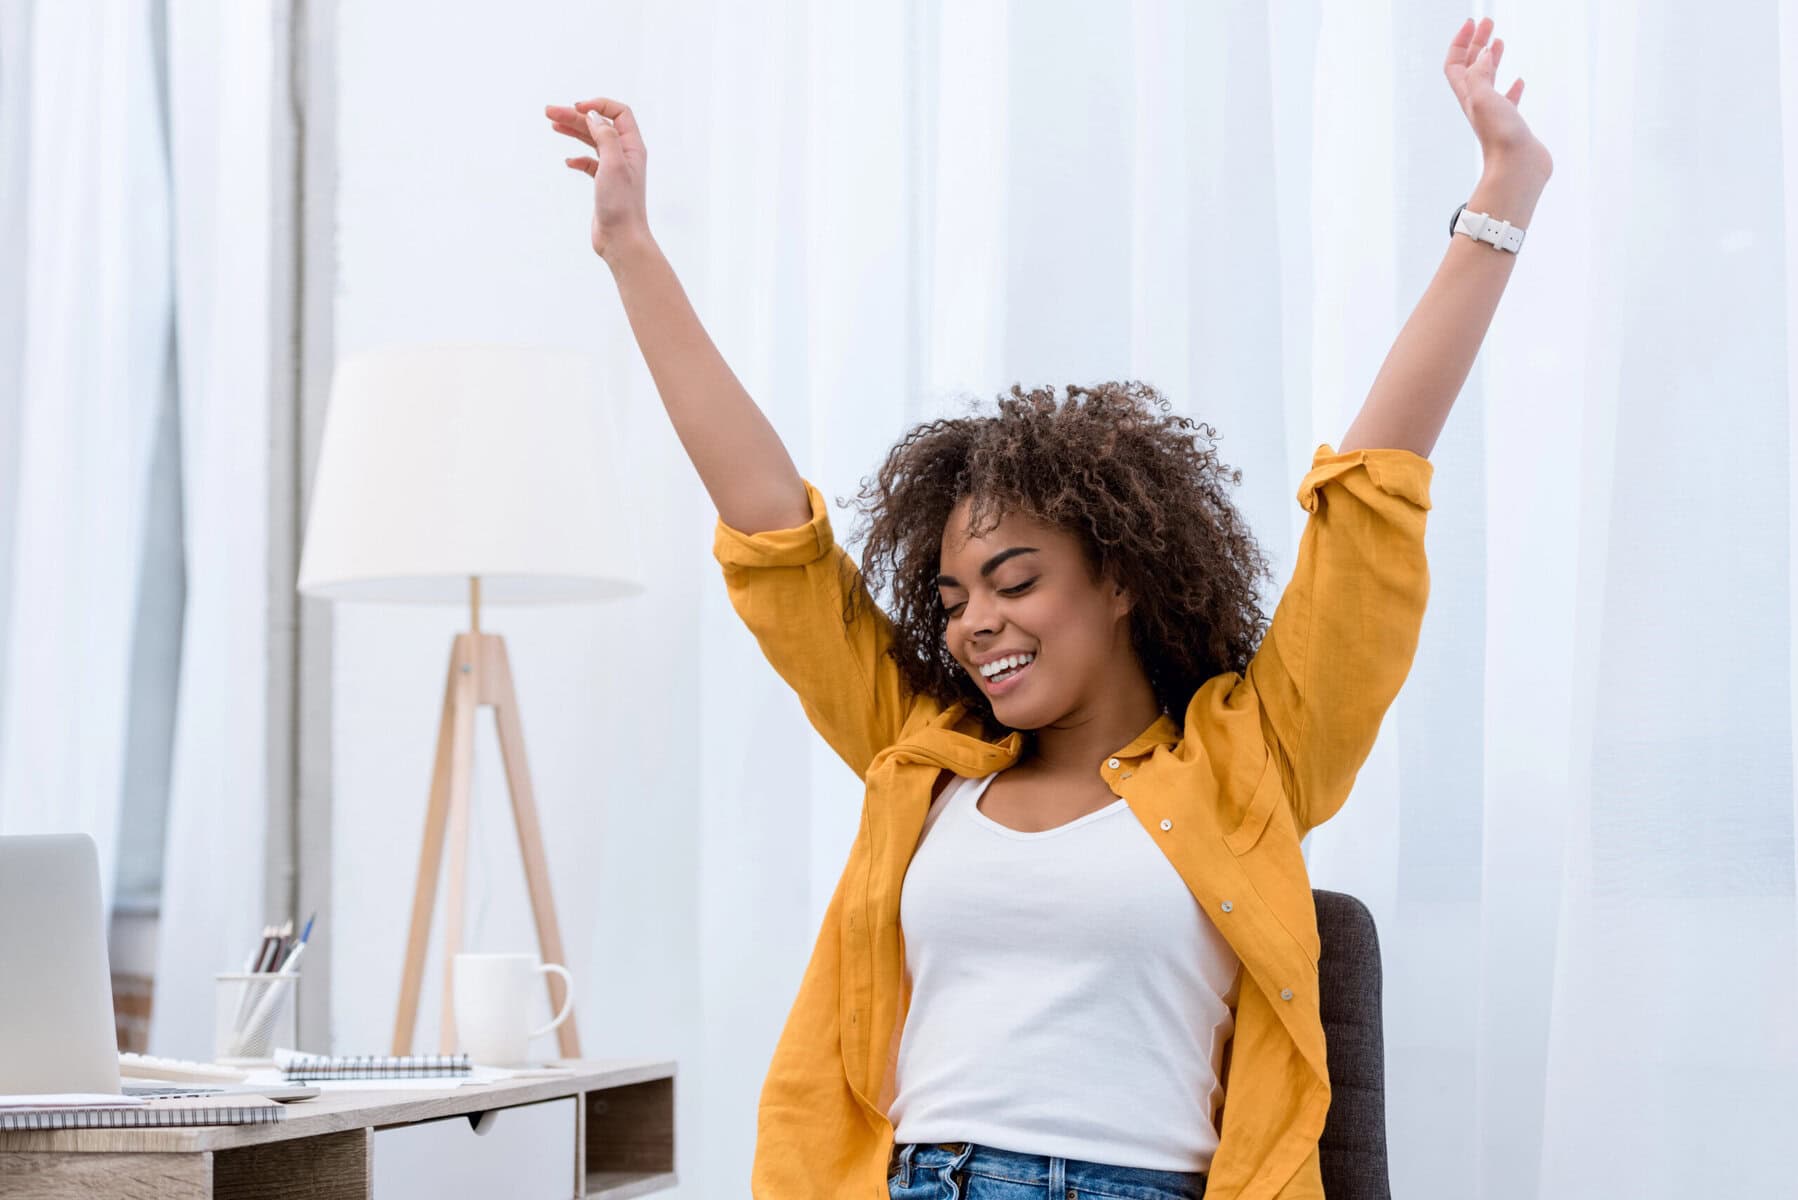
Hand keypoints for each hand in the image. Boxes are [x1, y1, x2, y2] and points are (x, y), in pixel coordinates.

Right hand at [544, 96, 650, 259]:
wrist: (621, 239)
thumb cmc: (621, 204)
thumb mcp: (613, 164)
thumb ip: (605, 135)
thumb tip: (593, 115)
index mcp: (632, 147)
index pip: (619, 113)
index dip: (598, 105)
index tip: (576, 108)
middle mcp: (625, 155)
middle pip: (599, 125)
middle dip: (575, 116)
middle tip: (549, 112)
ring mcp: (615, 170)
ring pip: (592, 142)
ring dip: (573, 132)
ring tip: (552, 123)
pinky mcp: (604, 185)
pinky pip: (590, 164)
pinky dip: (578, 159)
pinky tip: (568, 162)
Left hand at [1444, 17, 1551, 181]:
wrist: (1518, 168)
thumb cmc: (1501, 136)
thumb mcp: (1483, 98)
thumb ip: (1479, 74)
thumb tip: (1481, 55)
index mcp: (1468, 96)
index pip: (1455, 64)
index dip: (1460, 42)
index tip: (1473, 23)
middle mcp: (1478, 104)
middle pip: (1472, 68)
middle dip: (1477, 44)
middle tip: (1489, 23)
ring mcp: (1495, 114)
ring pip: (1489, 81)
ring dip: (1492, 60)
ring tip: (1499, 43)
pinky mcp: (1512, 124)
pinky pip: (1509, 101)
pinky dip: (1512, 88)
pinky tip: (1519, 81)